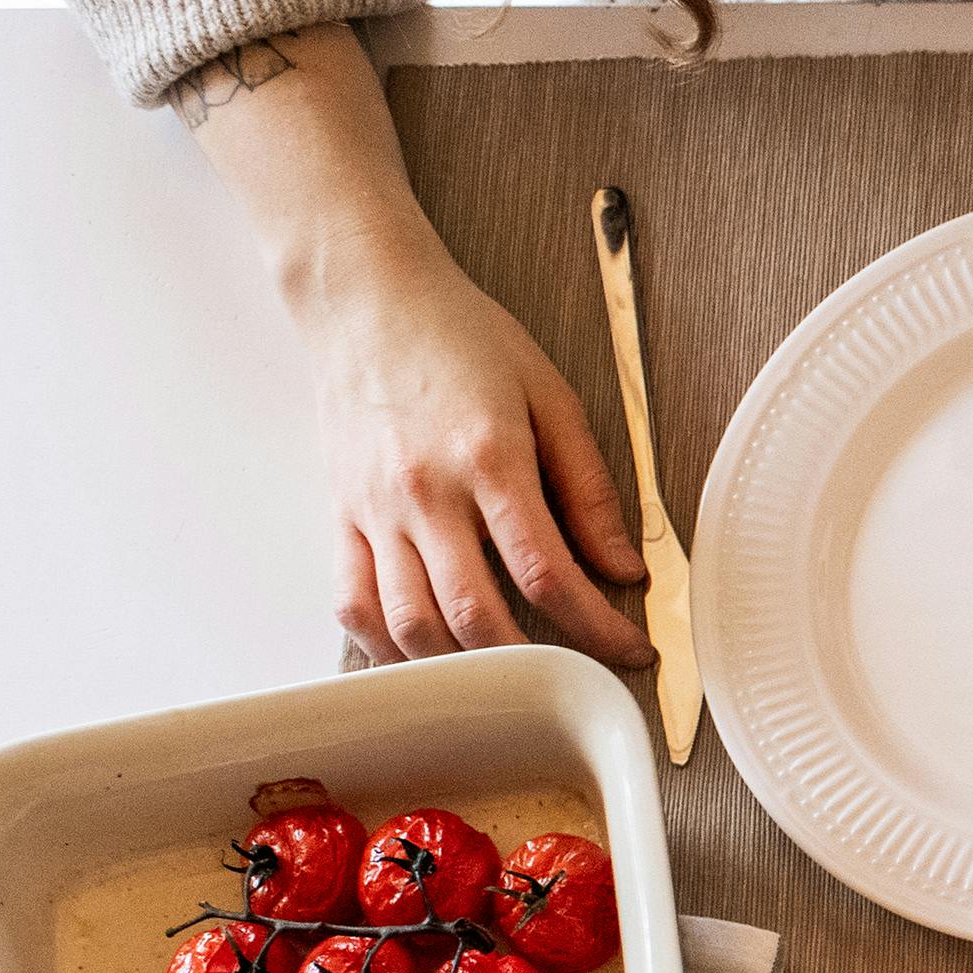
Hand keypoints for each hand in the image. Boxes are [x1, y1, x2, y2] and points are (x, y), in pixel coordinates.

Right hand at [301, 242, 651, 667]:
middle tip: (577, 675)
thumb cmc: (460, 338)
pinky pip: (352, 605)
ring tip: (510, 673)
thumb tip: (625, 567)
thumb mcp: (551, 396)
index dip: (599, 631)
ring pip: (410, 625)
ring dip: (463, 668)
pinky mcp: (339, 515)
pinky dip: (391, 646)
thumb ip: (589, 488)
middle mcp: (425, 493)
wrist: (365, 298)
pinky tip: (432, 655)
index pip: (549, 576)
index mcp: (489, 460)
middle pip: (476, 617)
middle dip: (536, 665)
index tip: (633, 652)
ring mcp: (374, 509)